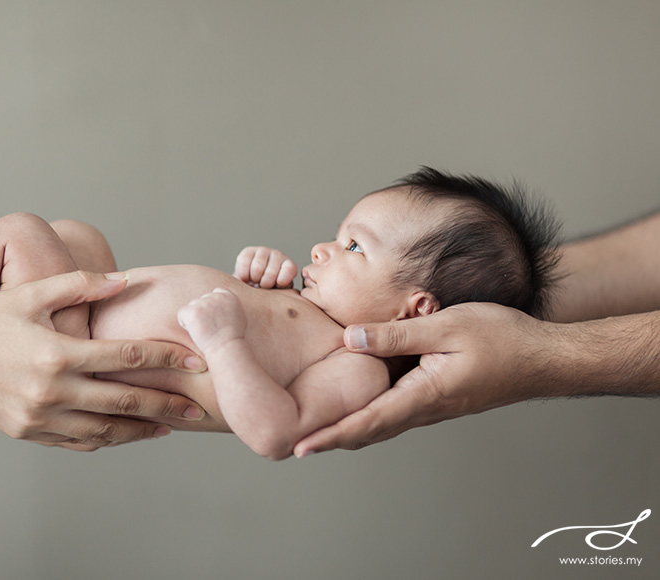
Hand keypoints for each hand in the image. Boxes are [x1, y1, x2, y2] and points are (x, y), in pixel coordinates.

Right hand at [0, 271, 206, 450]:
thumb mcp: (28, 294)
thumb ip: (79, 285)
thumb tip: (125, 280)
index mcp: (57, 354)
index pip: (126, 355)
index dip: (165, 357)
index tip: (196, 360)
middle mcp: (52, 391)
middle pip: (125, 400)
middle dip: (167, 404)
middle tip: (199, 407)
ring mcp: (40, 418)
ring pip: (106, 430)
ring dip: (142, 429)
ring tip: (171, 426)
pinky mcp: (30, 433)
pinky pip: (79, 442)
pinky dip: (108, 439)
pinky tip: (128, 433)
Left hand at [177, 288, 247, 352]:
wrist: (226, 347)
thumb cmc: (232, 337)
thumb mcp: (239, 316)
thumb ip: (229, 305)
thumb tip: (221, 304)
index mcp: (228, 295)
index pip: (215, 292)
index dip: (212, 306)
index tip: (215, 319)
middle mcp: (215, 296)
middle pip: (202, 300)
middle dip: (202, 312)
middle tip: (210, 328)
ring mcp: (203, 302)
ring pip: (191, 306)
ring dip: (194, 318)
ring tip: (205, 331)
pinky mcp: (192, 311)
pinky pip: (182, 314)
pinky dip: (185, 323)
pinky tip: (196, 332)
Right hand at [234, 246, 297, 287]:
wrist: (252, 283)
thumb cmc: (269, 290)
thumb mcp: (280, 293)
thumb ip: (284, 293)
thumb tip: (282, 296)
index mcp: (288, 265)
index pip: (289, 270)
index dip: (282, 281)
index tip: (276, 286)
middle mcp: (277, 255)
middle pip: (271, 272)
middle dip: (265, 284)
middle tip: (263, 286)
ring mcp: (263, 251)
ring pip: (257, 268)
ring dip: (254, 279)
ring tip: (256, 281)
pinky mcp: (248, 251)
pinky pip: (244, 265)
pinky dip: (243, 276)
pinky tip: (247, 276)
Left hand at [293, 303, 557, 455]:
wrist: (544, 358)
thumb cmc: (502, 339)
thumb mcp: (445, 327)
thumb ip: (396, 335)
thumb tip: (350, 341)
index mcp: (423, 396)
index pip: (367, 422)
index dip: (331, 435)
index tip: (302, 448)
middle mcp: (425, 409)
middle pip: (369, 431)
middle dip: (332, 439)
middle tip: (297, 444)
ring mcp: (433, 407)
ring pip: (382, 424)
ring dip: (350, 429)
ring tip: (319, 431)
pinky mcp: (439, 398)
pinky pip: (397, 412)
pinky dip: (371, 415)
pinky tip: (359, 405)